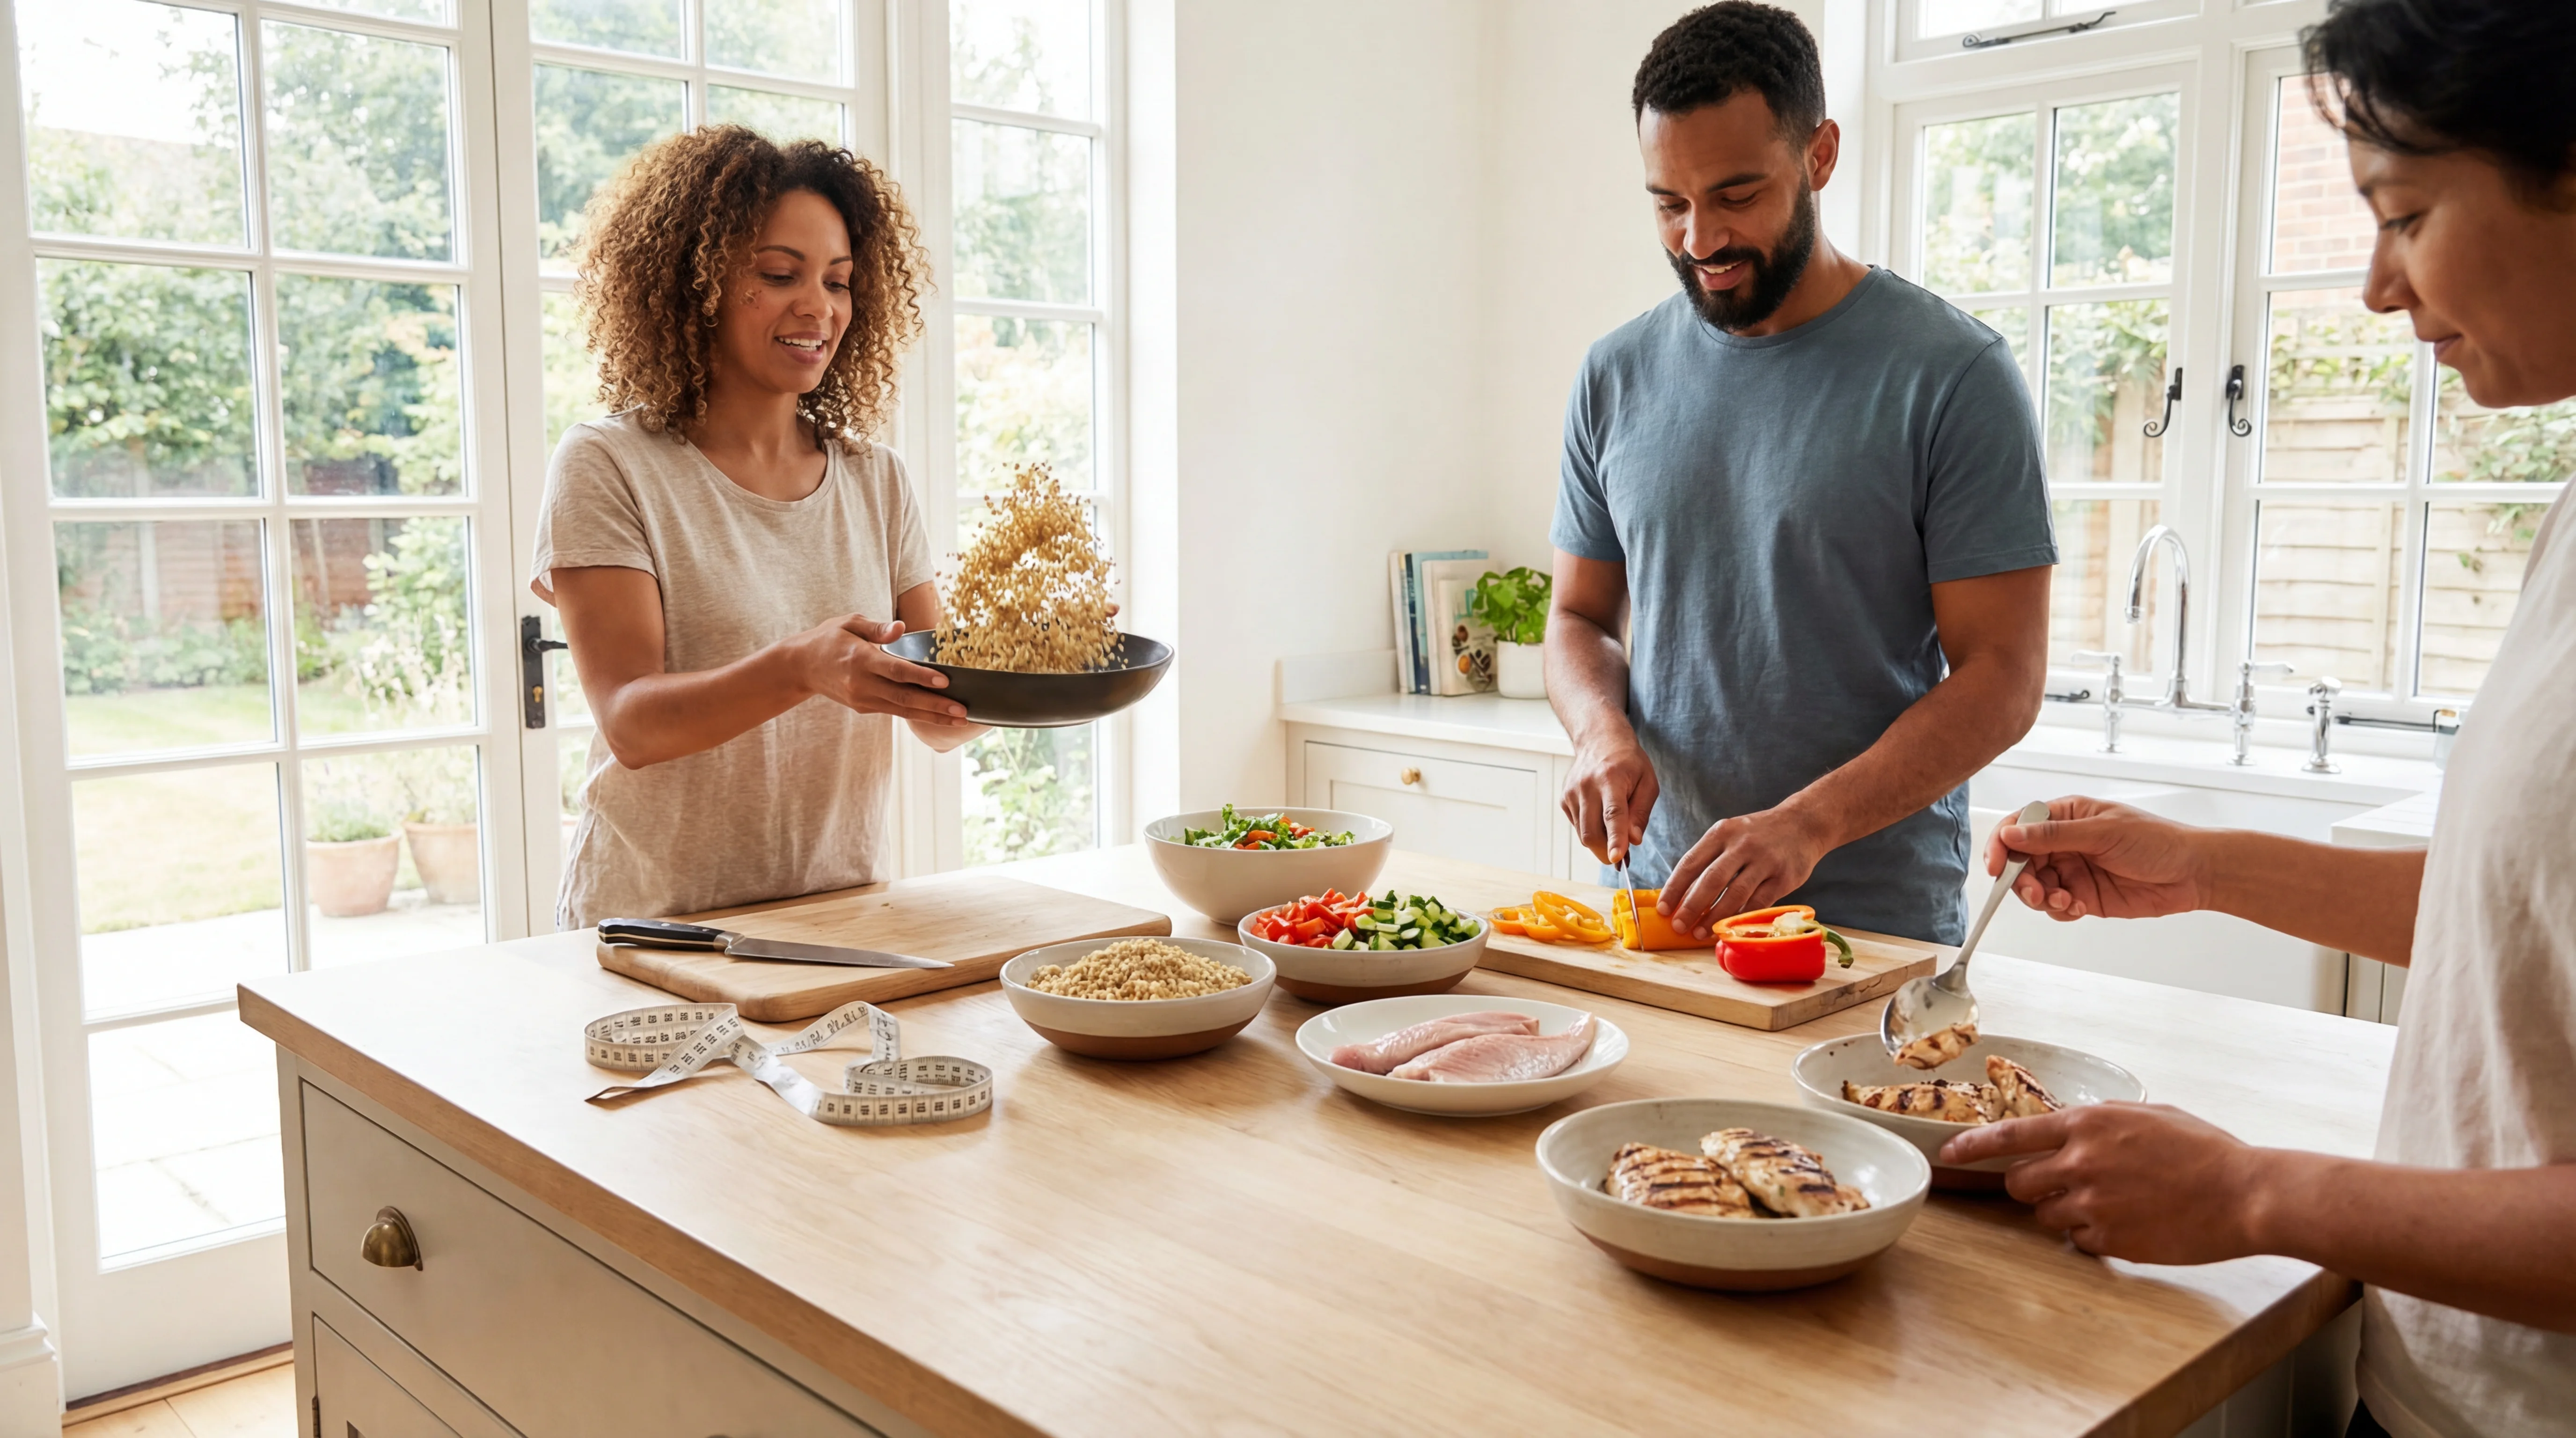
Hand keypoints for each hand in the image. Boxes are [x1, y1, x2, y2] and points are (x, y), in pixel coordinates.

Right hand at [789, 614, 968, 723]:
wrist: (801, 666)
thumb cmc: (829, 639)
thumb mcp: (849, 623)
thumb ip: (876, 627)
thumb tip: (900, 628)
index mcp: (860, 659)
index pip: (895, 670)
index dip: (921, 677)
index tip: (944, 681)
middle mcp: (862, 683)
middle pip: (904, 697)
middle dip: (935, 706)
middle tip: (962, 711)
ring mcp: (863, 699)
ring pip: (902, 709)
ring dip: (932, 716)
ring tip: (958, 720)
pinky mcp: (864, 707)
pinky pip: (895, 711)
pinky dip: (917, 714)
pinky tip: (938, 716)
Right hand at [1562, 733, 1658, 865]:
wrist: (1600, 740)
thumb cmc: (1628, 763)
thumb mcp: (1647, 783)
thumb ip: (1641, 812)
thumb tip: (1634, 840)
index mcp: (1611, 779)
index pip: (1613, 814)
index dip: (1615, 838)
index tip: (1616, 858)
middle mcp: (1587, 785)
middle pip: (1591, 831)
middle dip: (1606, 851)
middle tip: (1621, 856)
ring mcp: (1571, 792)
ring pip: (1583, 834)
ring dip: (1600, 842)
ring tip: (1614, 833)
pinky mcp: (1564, 799)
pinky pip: (1577, 827)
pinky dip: (1591, 830)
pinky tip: (1600, 815)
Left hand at [1660, 807, 1831, 937]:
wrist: (1804, 823)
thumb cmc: (1758, 834)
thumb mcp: (1730, 833)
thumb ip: (1709, 858)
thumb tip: (1682, 893)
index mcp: (1722, 832)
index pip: (1691, 862)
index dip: (1675, 888)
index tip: (1663, 908)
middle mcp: (1742, 844)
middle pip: (1711, 880)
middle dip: (1691, 906)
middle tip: (1678, 926)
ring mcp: (1765, 861)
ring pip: (1735, 894)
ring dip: (1715, 917)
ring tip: (1700, 933)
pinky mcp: (1784, 877)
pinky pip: (1759, 902)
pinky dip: (1742, 917)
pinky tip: (1729, 928)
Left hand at [1939, 1103, 2264, 1264]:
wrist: (2246, 1194)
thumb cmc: (2206, 1151)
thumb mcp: (2149, 1116)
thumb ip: (2104, 1122)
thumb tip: (2077, 1128)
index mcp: (2089, 1124)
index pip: (2010, 1135)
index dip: (1972, 1146)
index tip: (1949, 1154)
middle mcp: (2082, 1162)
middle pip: (2019, 1182)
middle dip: (2031, 1186)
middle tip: (2062, 1186)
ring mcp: (2094, 1204)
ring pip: (2045, 1215)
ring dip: (2064, 1213)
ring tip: (2109, 1204)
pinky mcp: (2111, 1239)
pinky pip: (2078, 1242)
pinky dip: (2093, 1236)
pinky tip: (2128, 1224)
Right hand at [1992, 797, 2212, 920]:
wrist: (2193, 874)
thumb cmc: (2157, 841)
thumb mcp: (2103, 832)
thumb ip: (2053, 835)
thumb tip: (2011, 833)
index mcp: (2066, 816)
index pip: (2018, 826)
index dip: (2001, 845)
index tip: (1997, 867)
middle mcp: (2064, 843)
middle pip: (2020, 862)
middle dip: (2022, 880)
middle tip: (2037, 893)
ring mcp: (2073, 870)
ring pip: (2035, 887)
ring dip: (2042, 898)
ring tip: (2067, 902)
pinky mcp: (2083, 895)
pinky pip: (2056, 907)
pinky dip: (2061, 911)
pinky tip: (2081, 907)